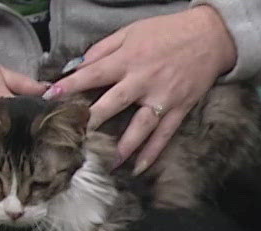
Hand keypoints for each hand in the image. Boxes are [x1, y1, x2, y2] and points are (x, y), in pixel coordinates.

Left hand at [45, 6, 237, 172]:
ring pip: (140, 126)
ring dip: (122, 147)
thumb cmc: (167, 32)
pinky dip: (152, 153)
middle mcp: (143, 80)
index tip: (49, 99)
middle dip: (90, 122)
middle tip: (71, 139)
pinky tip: (138, 168)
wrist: (210, 35)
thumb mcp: (132, 31)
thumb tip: (78, 66)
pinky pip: (164, 135)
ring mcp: (163, 97)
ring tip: (106, 164)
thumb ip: (103, 49)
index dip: (70, 86)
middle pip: (112, 104)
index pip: (93, 74)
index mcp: (128, 59)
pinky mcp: (179, 108)